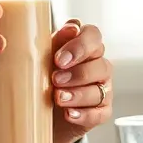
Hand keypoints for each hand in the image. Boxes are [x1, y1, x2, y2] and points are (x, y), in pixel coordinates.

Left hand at [49, 20, 112, 142]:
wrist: (39, 111)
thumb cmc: (42, 77)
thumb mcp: (43, 57)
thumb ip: (56, 41)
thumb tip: (71, 28)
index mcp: (85, 46)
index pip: (93, 36)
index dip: (79, 45)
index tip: (59, 59)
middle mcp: (98, 65)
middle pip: (100, 64)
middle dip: (77, 73)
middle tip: (55, 80)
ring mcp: (103, 89)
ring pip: (100, 90)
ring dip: (78, 94)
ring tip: (58, 98)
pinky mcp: (102, 112)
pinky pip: (99, 113)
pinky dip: (83, 114)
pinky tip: (69, 114)